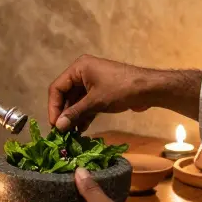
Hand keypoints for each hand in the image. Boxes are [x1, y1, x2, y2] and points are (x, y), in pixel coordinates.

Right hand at [48, 55, 200, 131]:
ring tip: (70, 134)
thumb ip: (75, 113)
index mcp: (78, 68)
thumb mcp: (95, 102)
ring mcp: (92, 82)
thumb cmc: (121, 89)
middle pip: (65, 95)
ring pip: (76, 101)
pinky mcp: (100, 91)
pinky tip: (81, 129)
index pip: (57, 88)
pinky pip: (86, 104)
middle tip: (61, 132)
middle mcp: (82, 73)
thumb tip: (58, 127)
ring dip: (73, 116)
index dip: (53, 107)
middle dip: (64, 114)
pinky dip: (83, 115)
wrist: (148, 89)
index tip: (54, 125)